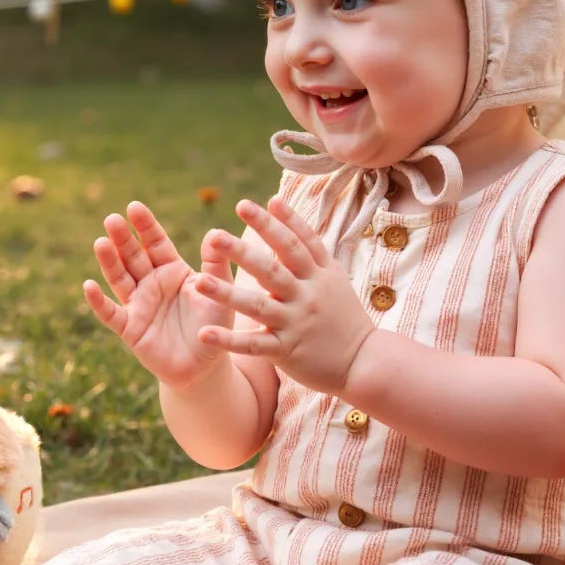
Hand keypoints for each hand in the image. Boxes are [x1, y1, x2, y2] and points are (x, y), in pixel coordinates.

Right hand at [82, 201, 227, 391]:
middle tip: (112, 219)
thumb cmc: (214, 325)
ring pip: (120, 279)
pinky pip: (111, 313)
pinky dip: (98, 301)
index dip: (145, 226)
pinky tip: (88, 286)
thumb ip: (216, 263)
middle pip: (133, 256)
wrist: (205, 366)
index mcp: (172, 270)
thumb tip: (214, 232)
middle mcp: (151, 283)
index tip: (134, 207)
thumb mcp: (220, 291)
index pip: (155, 243)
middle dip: (123, 238)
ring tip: (100, 243)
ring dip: (109, 262)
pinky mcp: (130, 329)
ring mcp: (138, 305)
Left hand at [191, 196, 374, 395]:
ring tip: (198, 282)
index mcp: (319, 274)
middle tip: (214, 236)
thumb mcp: (333, 277)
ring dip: (226, 294)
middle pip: (272, 269)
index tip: (252, 203)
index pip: (296, 242)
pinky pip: (254, 345)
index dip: (276, 222)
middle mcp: (307, 295)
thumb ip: (308, 249)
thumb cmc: (343, 315)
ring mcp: (296, 323)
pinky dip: (229, 341)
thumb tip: (282, 211)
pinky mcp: (287, 350)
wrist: (365, 361)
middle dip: (242, 251)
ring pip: (257, 306)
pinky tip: (205, 334)